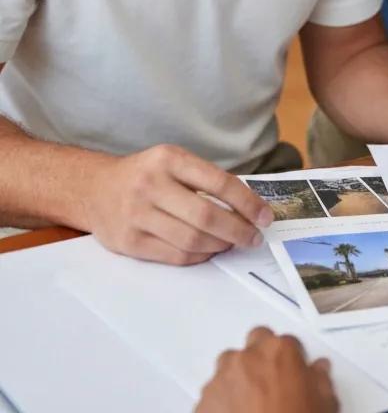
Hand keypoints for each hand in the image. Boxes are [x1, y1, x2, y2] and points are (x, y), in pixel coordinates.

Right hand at [84, 144, 273, 264]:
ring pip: (191, 240)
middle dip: (238, 230)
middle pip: (207, 216)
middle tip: (254, 238)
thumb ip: (205, 179)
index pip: (220, 183)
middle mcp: (152, 185)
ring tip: (232, 243)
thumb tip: (248, 206)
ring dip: (220, 246)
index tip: (265, 216)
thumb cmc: (145, 174)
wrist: (93, 189)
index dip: (248, 203)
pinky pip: (174, 255)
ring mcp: (137, 215)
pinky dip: (198, 257)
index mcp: (170, 159)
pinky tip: (209, 251)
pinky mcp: (128, 241)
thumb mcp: (173, 161)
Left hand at [197, 327, 337, 412]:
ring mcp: (222, 379)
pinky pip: (213, 395)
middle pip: (254, 342)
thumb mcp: (324, 405)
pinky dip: (222, 403)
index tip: (295, 372)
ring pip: (229, 367)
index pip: (288, 341)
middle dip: (262, 357)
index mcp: (280, 351)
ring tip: (250, 404)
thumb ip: (321, 380)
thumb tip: (319, 371)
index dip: (293, 358)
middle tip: (271, 381)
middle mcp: (248, 358)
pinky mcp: (203, 403)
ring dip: (239, 378)